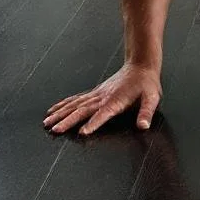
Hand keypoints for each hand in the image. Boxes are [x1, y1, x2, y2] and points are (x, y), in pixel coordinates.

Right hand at [43, 62, 161, 135]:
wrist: (140, 66)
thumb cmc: (147, 84)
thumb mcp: (152, 99)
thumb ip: (146, 113)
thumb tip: (143, 126)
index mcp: (115, 101)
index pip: (102, 114)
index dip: (93, 123)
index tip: (82, 133)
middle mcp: (102, 97)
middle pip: (81, 110)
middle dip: (67, 120)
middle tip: (54, 130)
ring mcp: (96, 94)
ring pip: (74, 105)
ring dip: (60, 113)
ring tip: (46, 122)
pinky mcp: (95, 93)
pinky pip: (76, 99)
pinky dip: (64, 105)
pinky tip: (54, 110)